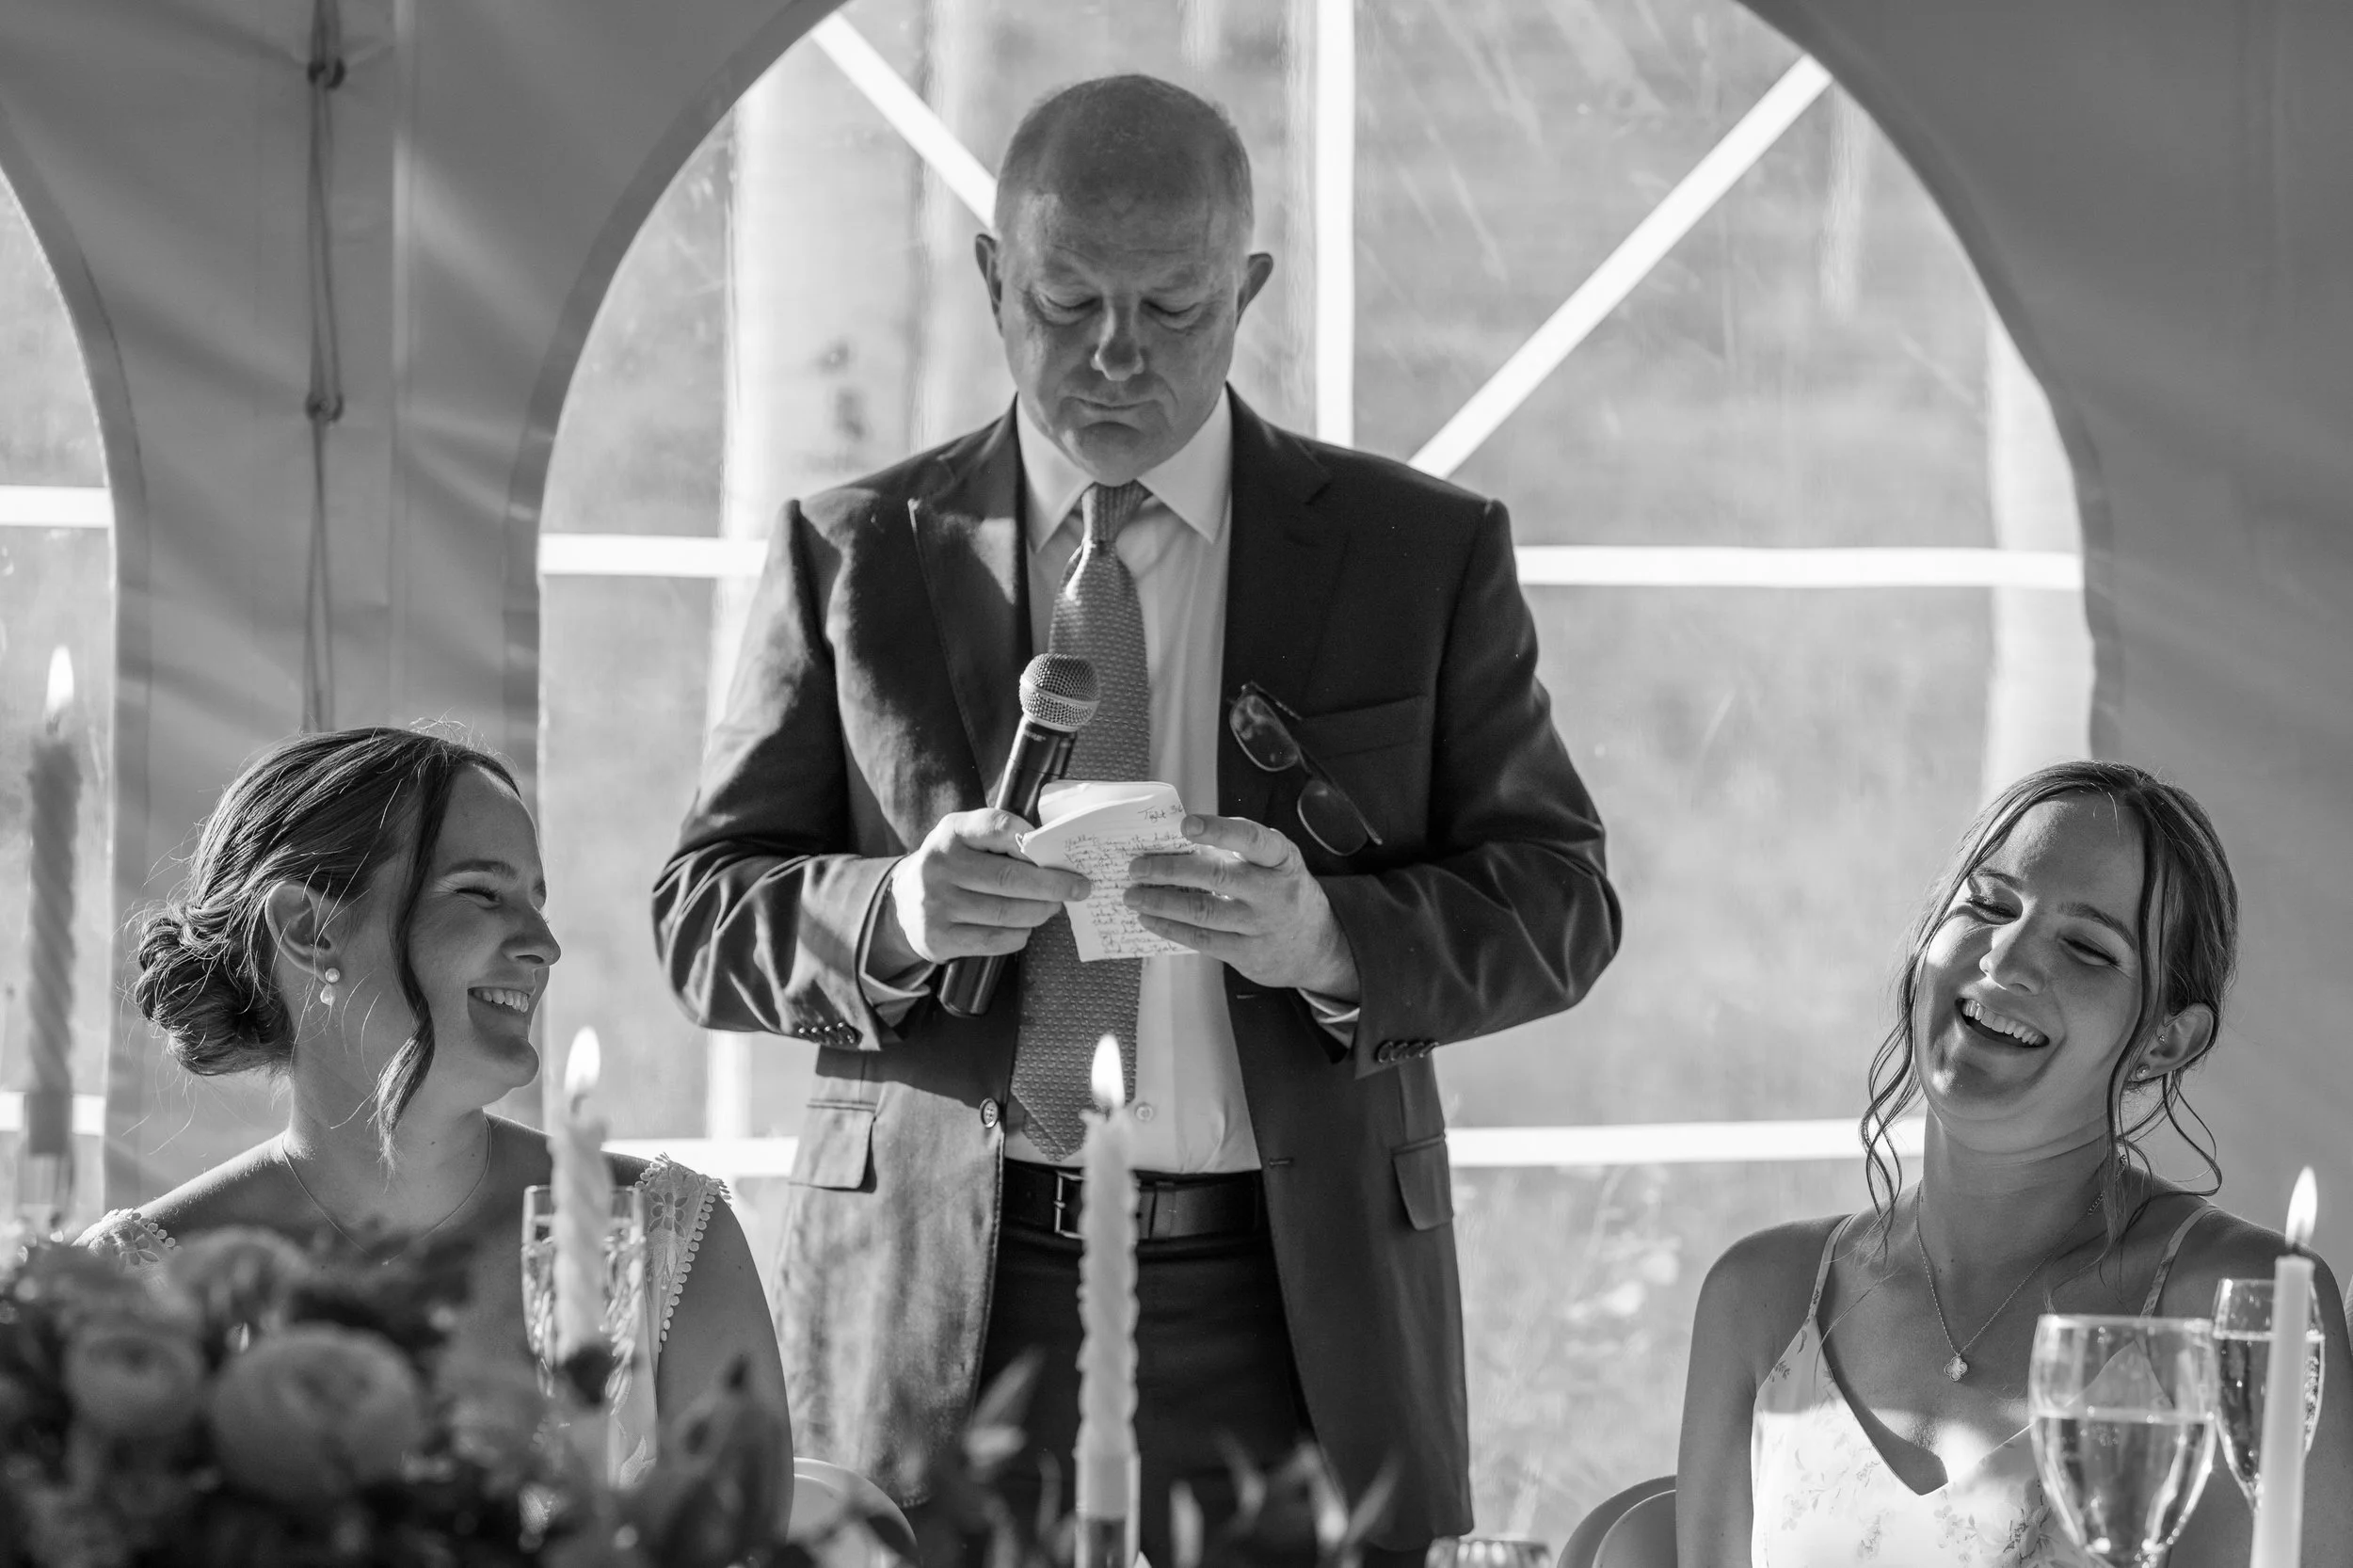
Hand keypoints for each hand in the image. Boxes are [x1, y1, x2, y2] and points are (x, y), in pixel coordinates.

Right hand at [876, 810, 1090, 966]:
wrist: (904, 901)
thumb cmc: (953, 864)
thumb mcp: (967, 838)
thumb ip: (1000, 838)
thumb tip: (1054, 855)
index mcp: (951, 832)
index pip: (997, 826)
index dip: (1032, 840)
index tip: (1057, 851)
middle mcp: (938, 866)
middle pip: (1009, 877)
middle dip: (1052, 884)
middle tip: (1078, 888)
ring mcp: (935, 904)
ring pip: (1005, 912)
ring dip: (1040, 911)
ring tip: (1053, 907)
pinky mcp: (938, 938)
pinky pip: (994, 939)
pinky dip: (1019, 934)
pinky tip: (1026, 927)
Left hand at [1125, 814, 1359, 997]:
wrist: (1319, 945)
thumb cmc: (1283, 892)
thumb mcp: (1275, 865)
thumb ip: (1238, 852)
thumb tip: (1176, 841)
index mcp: (1282, 859)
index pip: (1253, 839)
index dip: (1220, 830)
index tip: (1186, 824)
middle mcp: (1274, 892)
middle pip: (1216, 876)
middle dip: (1170, 869)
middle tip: (1137, 866)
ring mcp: (1261, 926)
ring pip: (1203, 911)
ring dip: (1161, 902)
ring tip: (1133, 895)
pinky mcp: (1248, 954)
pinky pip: (1202, 940)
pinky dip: (1171, 927)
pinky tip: (1150, 918)